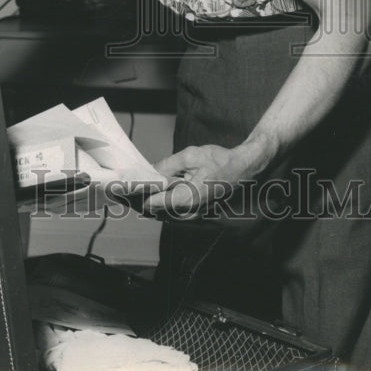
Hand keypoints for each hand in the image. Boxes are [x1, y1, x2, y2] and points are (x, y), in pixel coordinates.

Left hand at [143, 137, 275, 219]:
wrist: (242, 168)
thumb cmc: (218, 160)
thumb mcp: (190, 156)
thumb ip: (167, 165)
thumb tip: (148, 172)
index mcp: (187, 199)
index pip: (153, 204)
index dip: (139, 194)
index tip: (127, 186)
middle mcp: (189, 212)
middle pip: (157, 210)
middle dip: (144, 197)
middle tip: (130, 184)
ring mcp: (193, 215)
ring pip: (165, 212)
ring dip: (153, 199)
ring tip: (143, 184)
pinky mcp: (196, 212)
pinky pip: (174, 210)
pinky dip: (164, 201)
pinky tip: (160, 188)